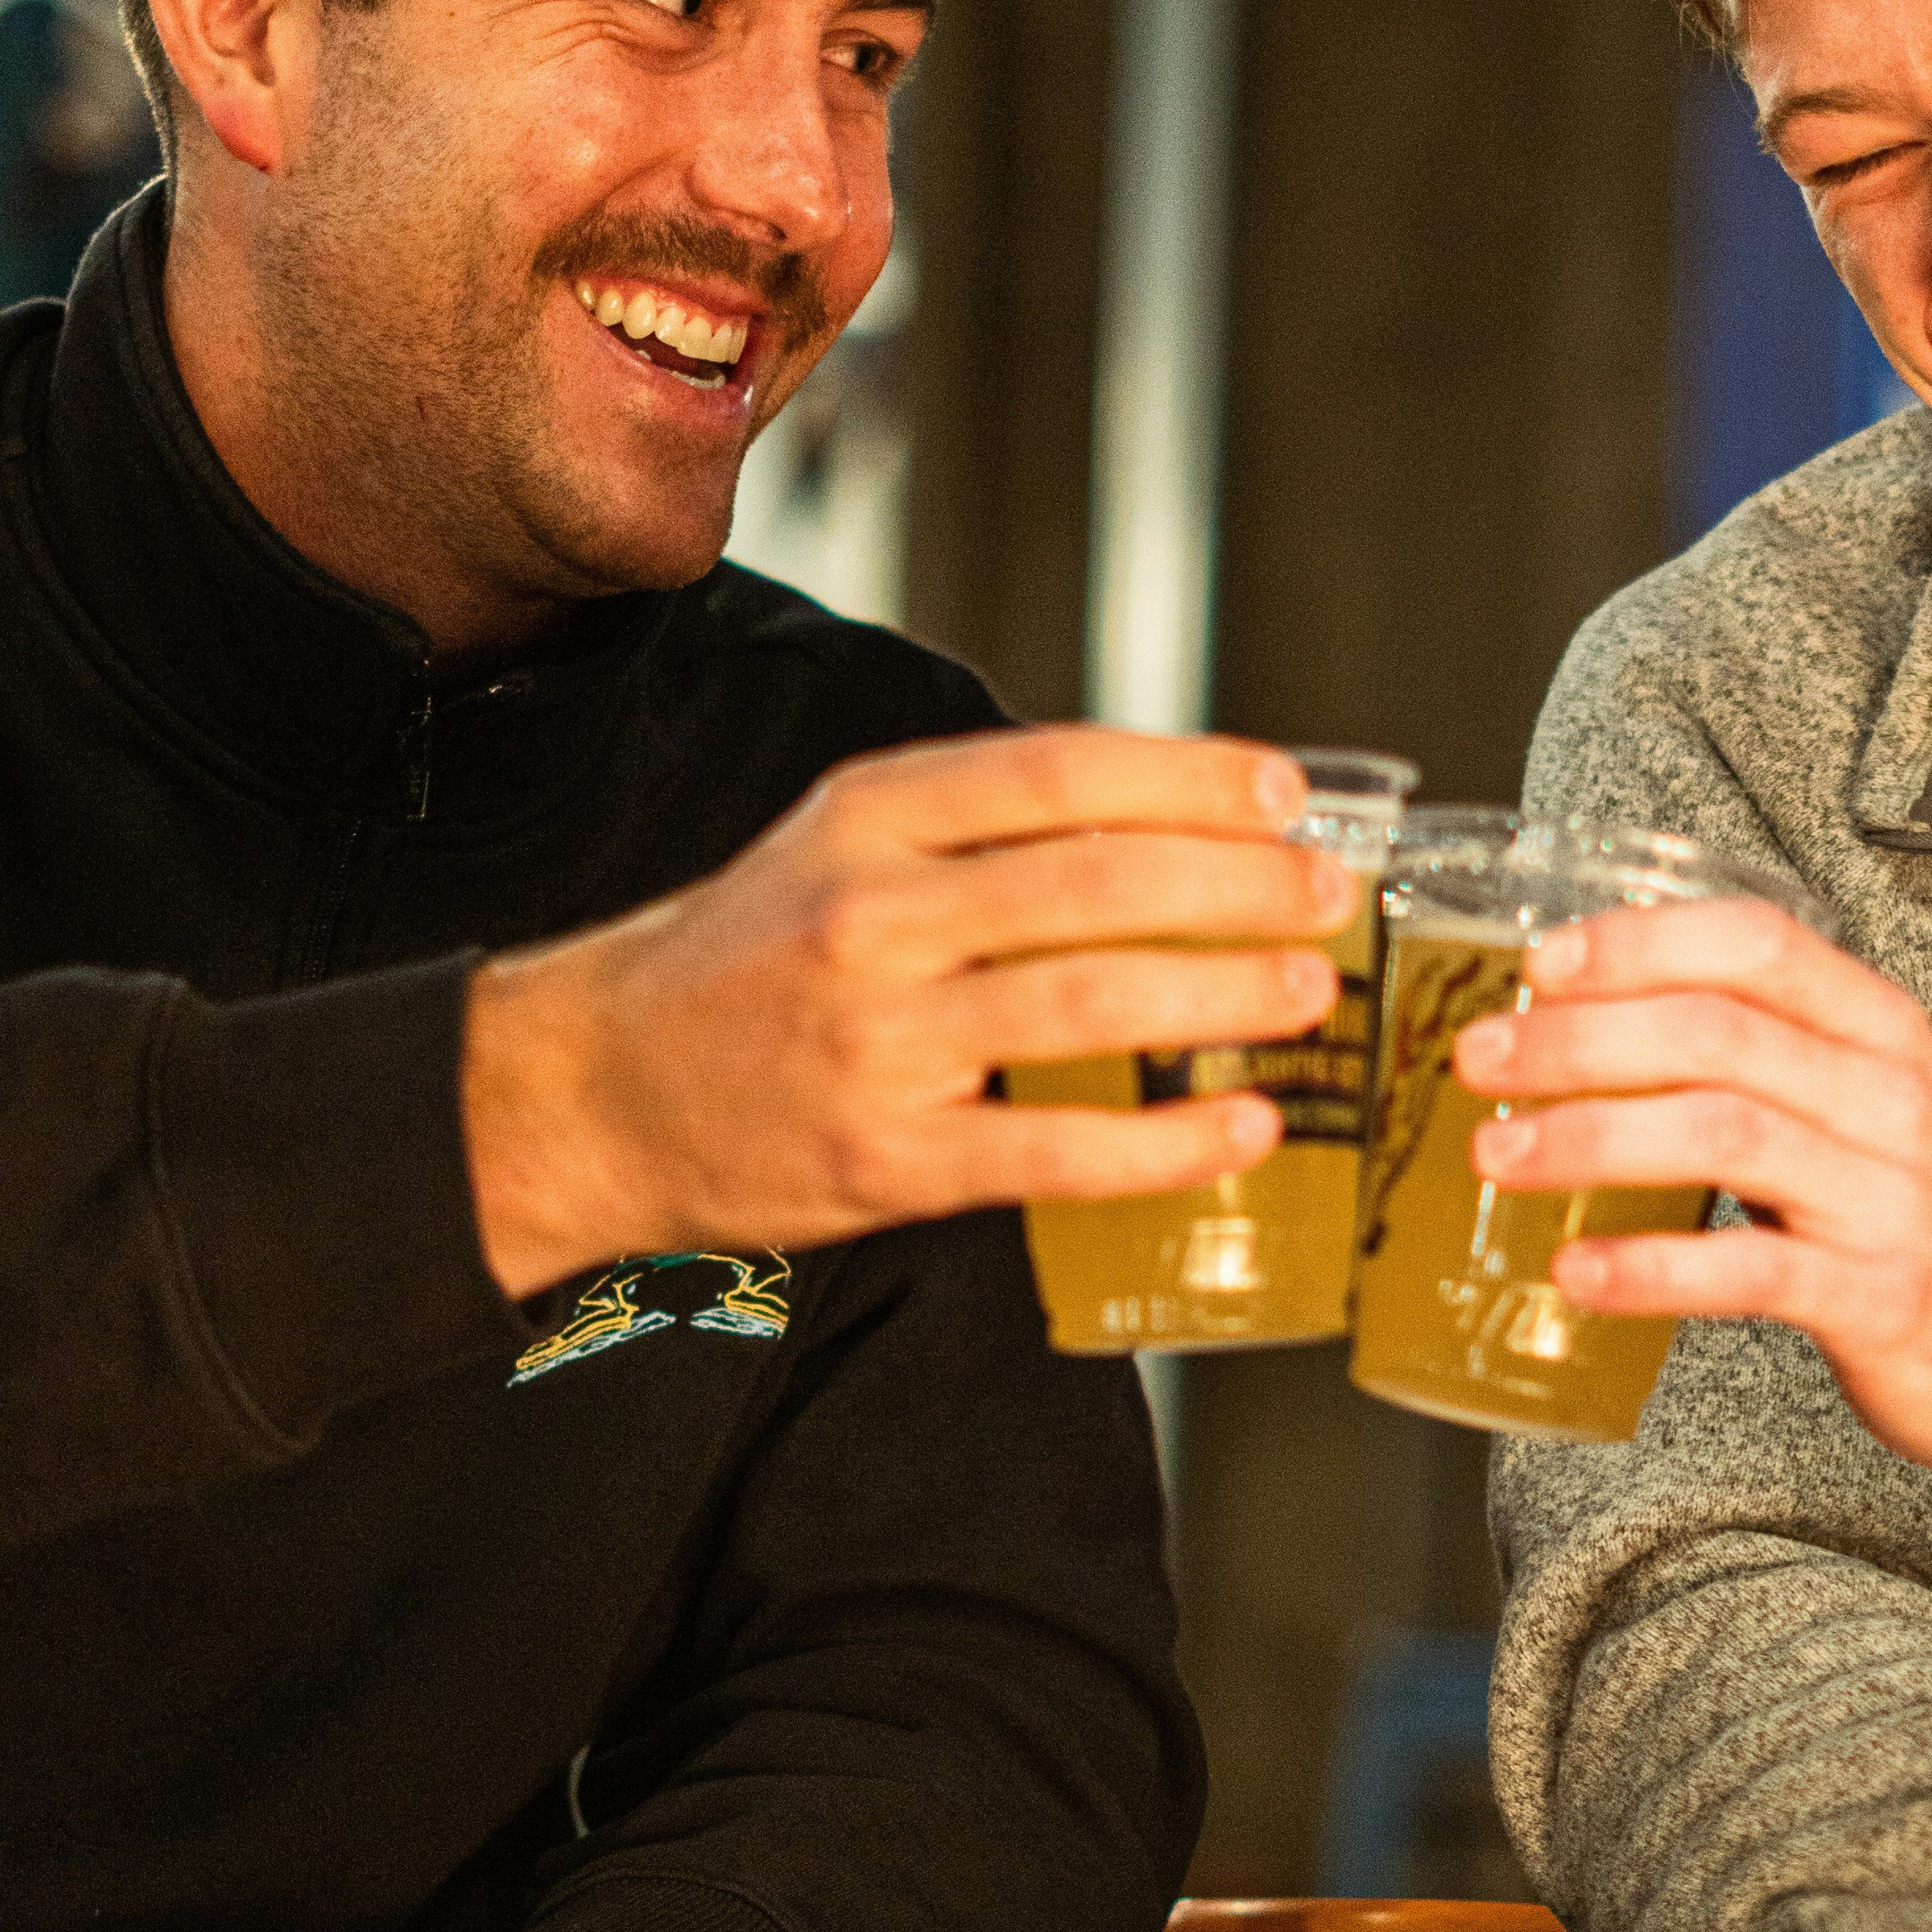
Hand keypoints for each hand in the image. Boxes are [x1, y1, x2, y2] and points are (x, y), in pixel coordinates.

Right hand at [462, 725, 1356, 1295]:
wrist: (602, 1090)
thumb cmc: (749, 962)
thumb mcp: (839, 846)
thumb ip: (977, 825)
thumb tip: (1164, 815)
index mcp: (869, 819)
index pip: (1057, 773)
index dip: (1188, 778)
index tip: (1284, 793)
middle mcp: (872, 916)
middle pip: (1092, 882)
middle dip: (1235, 884)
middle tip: (1329, 893)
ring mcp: (879, 1041)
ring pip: (1086, 1001)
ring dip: (1220, 993)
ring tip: (1309, 990)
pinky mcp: (889, 1158)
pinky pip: (1058, 1147)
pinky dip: (1167, 1140)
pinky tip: (1244, 1126)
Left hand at [1454, 896, 1931, 1487]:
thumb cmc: (1912, 1209)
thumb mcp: (1858, 1099)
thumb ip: (1757, 1053)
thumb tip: (1585, 1022)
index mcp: (1875, 1026)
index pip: (1754, 942)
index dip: (1639, 942)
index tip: (1540, 962)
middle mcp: (1885, 1093)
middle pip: (1714, 1033)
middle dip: (1579, 1040)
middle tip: (1480, 1061)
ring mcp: (1885, 1195)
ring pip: (1721, 1133)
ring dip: (1591, 1139)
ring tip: (1498, 1155)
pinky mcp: (1878, 1295)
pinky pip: (1750, 1268)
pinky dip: (1651, 1268)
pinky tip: (1577, 1273)